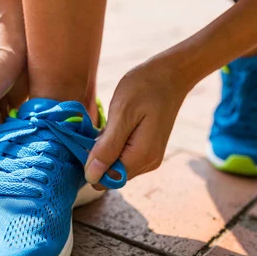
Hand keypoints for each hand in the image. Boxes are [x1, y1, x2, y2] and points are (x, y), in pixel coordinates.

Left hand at [85, 58, 188, 188]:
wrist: (171, 74)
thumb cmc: (145, 87)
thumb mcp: (122, 114)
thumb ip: (107, 147)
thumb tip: (91, 177)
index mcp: (141, 156)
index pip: (106, 181)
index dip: (90, 167)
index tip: (85, 144)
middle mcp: (148, 163)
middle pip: (112, 176)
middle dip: (98, 160)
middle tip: (97, 130)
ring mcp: (150, 158)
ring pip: (117, 167)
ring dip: (105, 152)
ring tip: (108, 127)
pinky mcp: (149, 151)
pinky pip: (124, 158)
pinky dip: (114, 148)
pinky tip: (114, 128)